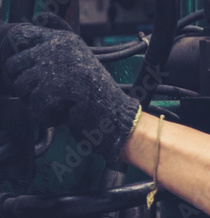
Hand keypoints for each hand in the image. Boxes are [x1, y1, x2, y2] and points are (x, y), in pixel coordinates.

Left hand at [1, 12, 139, 160]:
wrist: (117, 117)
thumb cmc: (97, 96)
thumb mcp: (79, 61)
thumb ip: (56, 46)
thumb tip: (33, 29)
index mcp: (64, 39)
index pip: (21, 37)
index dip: (19, 58)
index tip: (32, 75)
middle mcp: (59, 47)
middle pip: (14, 66)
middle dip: (26, 86)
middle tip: (48, 96)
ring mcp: (57, 66)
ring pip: (22, 86)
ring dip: (36, 103)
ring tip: (59, 106)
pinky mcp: (57, 87)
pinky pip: (35, 104)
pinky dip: (47, 116)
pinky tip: (65, 115)